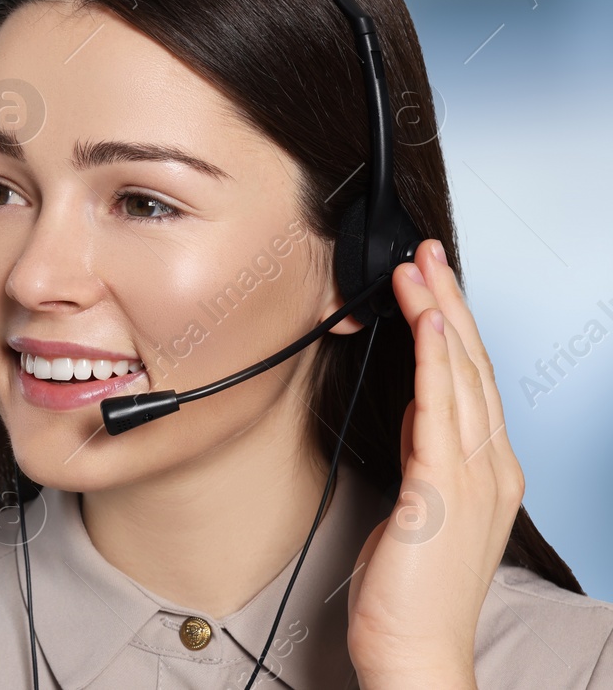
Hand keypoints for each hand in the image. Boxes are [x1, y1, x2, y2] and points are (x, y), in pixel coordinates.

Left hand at [344, 239, 523, 689]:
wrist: (416, 653)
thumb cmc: (409, 593)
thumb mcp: (417, 510)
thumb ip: (422, 462)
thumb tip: (412, 421)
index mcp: (484, 471)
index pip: (470, 381)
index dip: (451, 325)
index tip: (430, 282)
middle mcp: (489, 466)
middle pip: (470, 365)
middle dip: (447, 301)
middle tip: (426, 250)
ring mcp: (471, 477)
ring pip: (459, 376)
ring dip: (438, 314)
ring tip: (418, 267)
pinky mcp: (442, 489)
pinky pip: (440, 410)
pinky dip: (434, 360)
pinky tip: (425, 322)